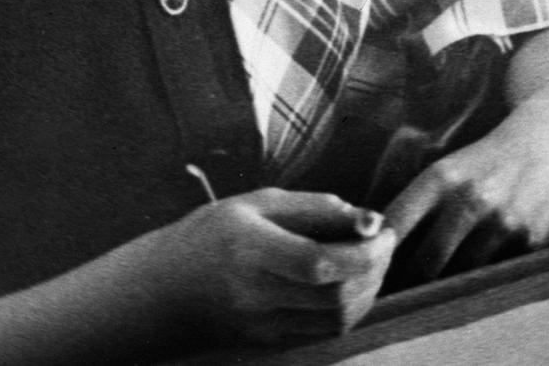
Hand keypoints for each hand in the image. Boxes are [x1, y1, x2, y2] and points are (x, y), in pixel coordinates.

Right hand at [166, 188, 394, 344]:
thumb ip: (315, 208)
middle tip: (384, 242)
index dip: (364, 250)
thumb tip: (369, 219)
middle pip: (336, 295)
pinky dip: (351, 308)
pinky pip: (325, 332)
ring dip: (369, 290)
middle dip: (375, 268)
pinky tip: (352, 283)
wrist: (164, 291)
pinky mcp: (270, 343)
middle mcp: (256, 294)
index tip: (383, 229)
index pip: (319, 262)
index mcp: (250, 250)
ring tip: (372, 260)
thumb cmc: (213, 234)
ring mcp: (262, 326)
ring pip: (338, 320)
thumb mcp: (258, 204)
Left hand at [382, 106, 548, 284]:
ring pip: (461, 275)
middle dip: (411, 281)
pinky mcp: (530, 241)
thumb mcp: (449, 168)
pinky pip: (495, 273)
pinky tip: (479, 272)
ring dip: (447, 285)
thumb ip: (418, 206)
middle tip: (402, 291)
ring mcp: (502, 224)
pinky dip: (483, 277)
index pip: (396, 226)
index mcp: (442, 177)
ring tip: (437, 287)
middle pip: (425, 263)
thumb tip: (381, 249)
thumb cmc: (488, 160)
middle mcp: (470, 200)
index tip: (372, 267)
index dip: (379, 253)